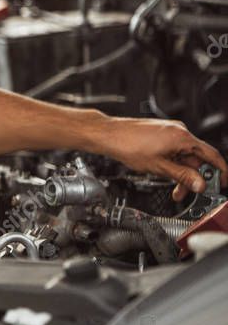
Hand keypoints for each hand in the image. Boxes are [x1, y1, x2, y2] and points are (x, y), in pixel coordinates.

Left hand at [95, 116, 227, 200]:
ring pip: (184, 157)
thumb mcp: (159, 167)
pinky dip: (173, 164)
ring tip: (173, 189)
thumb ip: (183, 176)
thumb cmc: (127, 145)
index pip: (211, 155)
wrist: (107, 135)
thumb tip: (200, 184)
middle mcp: (178, 131)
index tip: (222, 184)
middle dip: (193, 178)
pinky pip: (174, 151)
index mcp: (182, 137)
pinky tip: (165, 173)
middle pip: (197, 158)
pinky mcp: (160, 134)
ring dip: (182, 174)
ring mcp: (169, 132)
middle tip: (187, 193)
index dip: (220, 171)